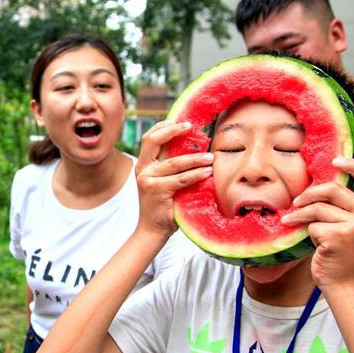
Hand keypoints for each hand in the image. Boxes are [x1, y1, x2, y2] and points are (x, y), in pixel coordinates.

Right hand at [135, 120, 213, 237]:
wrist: (153, 230)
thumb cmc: (164, 206)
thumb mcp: (165, 182)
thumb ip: (172, 167)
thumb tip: (195, 148)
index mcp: (143, 165)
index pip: (149, 138)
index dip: (163, 126)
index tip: (181, 122)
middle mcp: (142, 169)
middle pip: (153, 141)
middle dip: (173, 131)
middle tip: (191, 127)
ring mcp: (147, 179)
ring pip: (174, 162)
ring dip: (195, 158)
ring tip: (211, 158)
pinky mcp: (156, 190)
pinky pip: (180, 179)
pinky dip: (196, 174)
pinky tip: (207, 172)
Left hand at [281, 158, 353, 292]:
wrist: (343, 285)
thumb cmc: (338, 256)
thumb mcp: (344, 228)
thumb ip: (338, 208)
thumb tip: (312, 188)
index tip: (335, 160)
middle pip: (333, 189)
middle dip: (309, 194)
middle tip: (295, 203)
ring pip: (319, 208)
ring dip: (300, 215)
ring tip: (291, 221)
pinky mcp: (341, 235)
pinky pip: (313, 224)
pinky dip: (305, 231)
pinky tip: (310, 242)